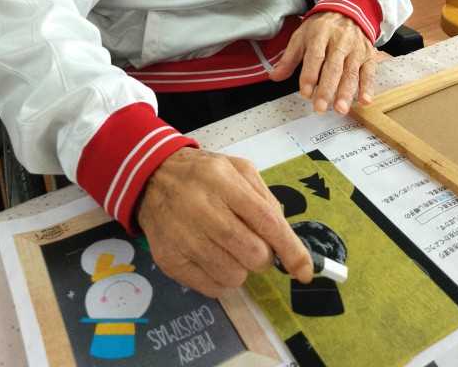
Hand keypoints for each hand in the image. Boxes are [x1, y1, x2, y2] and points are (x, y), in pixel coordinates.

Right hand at [135, 148, 313, 296]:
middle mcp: (201, 208)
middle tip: (254, 245)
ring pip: (233, 276)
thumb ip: (265, 199)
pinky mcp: (169, 260)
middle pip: (253, 254)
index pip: (267, 222)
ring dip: (240, 267)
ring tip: (227, 247)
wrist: (152, 177)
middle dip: (263, 257)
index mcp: (223, 181)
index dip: (291, 250)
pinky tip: (210, 255)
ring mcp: (182, 237)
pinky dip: (219, 277)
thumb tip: (285, 239)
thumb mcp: (238, 170)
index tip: (305, 270)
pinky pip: (211, 288)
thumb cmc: (204, 175)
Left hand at [270, 11, 376, 113]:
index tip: (306, 93)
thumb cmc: (321, 28)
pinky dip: (368, 86)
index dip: (310, 75)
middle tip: (321, 107)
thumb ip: (289, 58)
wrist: (348, 11)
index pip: (315, 56)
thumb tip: (275, 77)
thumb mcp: (302, 37)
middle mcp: (340, 40)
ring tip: (341, 108)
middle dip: (327, 89)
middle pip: (334, 67)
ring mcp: (356, 48)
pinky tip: (364, 100)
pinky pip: (369, 72)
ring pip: (351, 72)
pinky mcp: (368, 55)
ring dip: (346, 92)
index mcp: (320, 33)